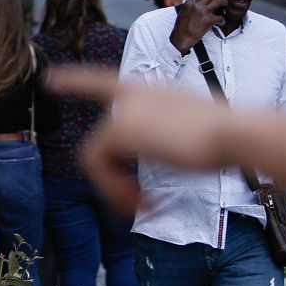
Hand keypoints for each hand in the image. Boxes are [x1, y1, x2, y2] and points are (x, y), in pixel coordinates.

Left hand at [47, 68, 232, 215]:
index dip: (75, 81)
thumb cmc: (226, 138)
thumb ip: (163, 134)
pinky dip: (113, 188)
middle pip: (101, 143)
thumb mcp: (190, 130)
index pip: (104, 82)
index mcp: (151, 92)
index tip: (50, 79)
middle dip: (113, 179)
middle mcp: (132, 96)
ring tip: (140, 205)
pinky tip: (139, 201)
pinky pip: (98, 167)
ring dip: (114, 187)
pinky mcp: (120, 130)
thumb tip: (157, 150)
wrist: (235, 134)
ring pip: (96, 157)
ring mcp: (123, 111)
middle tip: (138, 204)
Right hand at [170, 0, 225, 53]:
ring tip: (225, 3)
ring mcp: (204, 12)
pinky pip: (220, 17)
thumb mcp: (182, 13)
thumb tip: (197, 2)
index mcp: (189, 3)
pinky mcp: (209, 20)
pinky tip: (221, 22)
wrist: (181, 37)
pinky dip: (222, 20)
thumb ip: (189, 6)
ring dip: (224, 2)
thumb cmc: (181, 27)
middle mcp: (197, 5)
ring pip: (219, 2)